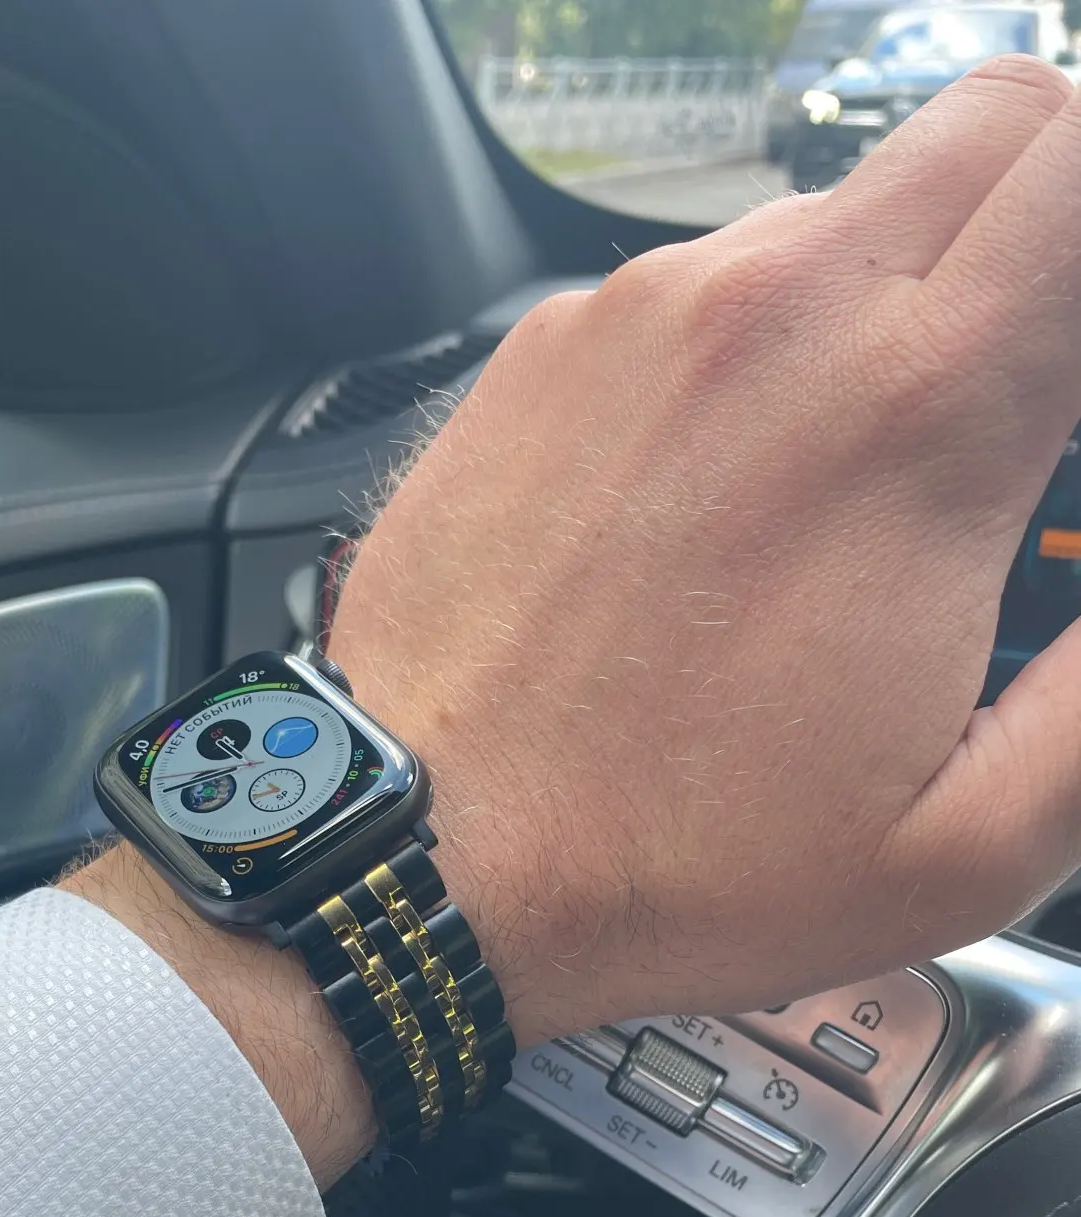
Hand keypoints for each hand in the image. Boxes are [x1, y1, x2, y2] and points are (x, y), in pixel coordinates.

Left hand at [332, 56, 1080, 1050]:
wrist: (427, 859)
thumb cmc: (664, 863)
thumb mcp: (965, 845)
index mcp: (917, 415)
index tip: (1079, 377)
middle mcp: (777, 315)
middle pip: (996, 126)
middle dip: (1043, 224)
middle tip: (1023, 374)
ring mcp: (645, 316)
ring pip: (835, 208)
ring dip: (881, 299)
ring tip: (845, 474)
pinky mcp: (549, 347)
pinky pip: (694, 283)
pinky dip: (743, 350)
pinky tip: (714, 492)